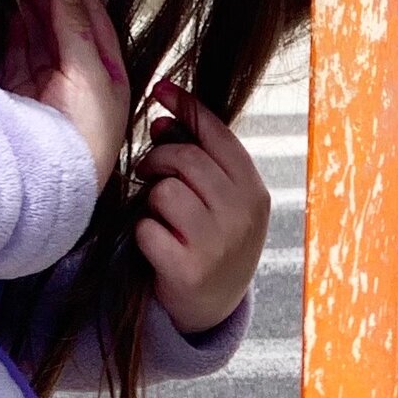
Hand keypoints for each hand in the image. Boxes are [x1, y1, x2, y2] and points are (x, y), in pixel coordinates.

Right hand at [0, 0, 127, 193]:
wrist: (55, 182)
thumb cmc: (83, 131)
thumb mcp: (89, 75)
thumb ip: (75, 30)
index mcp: (108, 74)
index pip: (91, 18)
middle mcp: (80, 78)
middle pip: (63, 22)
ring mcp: (49, 87)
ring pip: (38, 34)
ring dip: (28, 2)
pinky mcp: (22, 97)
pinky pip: (16, 54)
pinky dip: (12, 32)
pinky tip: (7, 10)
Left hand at [135, 79, 270, 335]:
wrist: (210, 307)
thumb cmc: (211, 241)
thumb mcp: (221, 199)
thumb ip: (199, 158)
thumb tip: (161, 117)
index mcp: (254, 191)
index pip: (218, 134)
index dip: (186, 106)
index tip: (159, 90)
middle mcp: (242, 215)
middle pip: (186, 159)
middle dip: (159, 160)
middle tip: (150, 173)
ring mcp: (218, 243)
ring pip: (165, 191)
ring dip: (152, 202)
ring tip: (161, 217)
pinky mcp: (188, 269)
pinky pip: (147, 228)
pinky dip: (143, 234)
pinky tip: (157, 247)